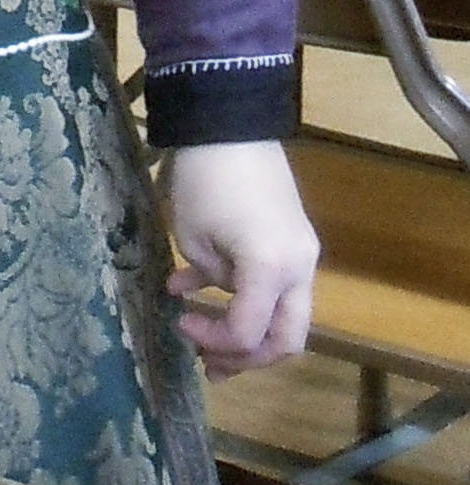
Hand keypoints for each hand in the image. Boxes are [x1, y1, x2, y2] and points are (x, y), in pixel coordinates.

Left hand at [159, 140, 317, 377]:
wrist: (229, 119)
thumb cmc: (205, 176)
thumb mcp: (193, 234)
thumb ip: (209, 276)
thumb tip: (211, 291)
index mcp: (273, 270)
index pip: (251, 333)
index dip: (215, 341)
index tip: (182, 325)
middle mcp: (299, 267)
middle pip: (287, 337)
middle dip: (248, 358)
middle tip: (211, 366)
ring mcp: (301, 252)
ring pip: (285, 314)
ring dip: (248, 332)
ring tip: (203, 341)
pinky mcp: (292, 236)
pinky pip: (275, 281)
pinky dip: (244, 293)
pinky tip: (192, 288)